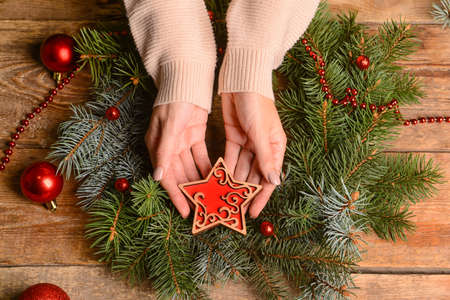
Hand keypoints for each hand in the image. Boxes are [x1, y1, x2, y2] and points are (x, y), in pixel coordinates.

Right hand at [145, 103, 211, 217]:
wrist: (186, 80)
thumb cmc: (173, 102)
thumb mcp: (168, 128)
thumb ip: (164, 153)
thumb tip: (157, 176)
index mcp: (157, 147)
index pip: (167, 177)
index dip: (176, 195)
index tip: (186, 212)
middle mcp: (168, 147)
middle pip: (180, 175)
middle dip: (190, 192)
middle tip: (203, 208)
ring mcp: (182, 142)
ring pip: (191, 167)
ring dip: (200, 181)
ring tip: (212, 196)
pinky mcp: (195, 136)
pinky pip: (201, 156)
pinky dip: (207, 167)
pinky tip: (216, 178)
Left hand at [221, 92, 286, 217]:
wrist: (241, 81)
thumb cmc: (257, 104)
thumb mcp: (261, 134)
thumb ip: (265, 159)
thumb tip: (274, 183)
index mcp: (276, 147)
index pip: (269, 178)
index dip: (260, 196)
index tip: (251, 213)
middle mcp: (263, 148)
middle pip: (254, 175)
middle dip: (244, 193)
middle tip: (233, 210)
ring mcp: (248, 143)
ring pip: (240, 168)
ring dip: (233, 183)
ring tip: (223, 199)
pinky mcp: (234, 137)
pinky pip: (230, 158)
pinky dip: (224, 169)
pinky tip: (217, 181)